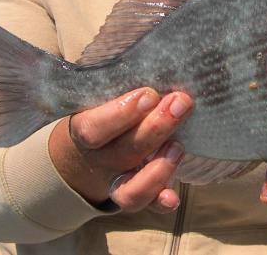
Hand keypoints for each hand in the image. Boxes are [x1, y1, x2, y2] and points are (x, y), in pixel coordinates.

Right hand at [48, 88, 192, 212]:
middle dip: (156, 127)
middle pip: (124, 151)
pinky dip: (161, 203)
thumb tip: (159, 59)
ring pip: (130, 191)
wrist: (85, 155)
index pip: (93, 128)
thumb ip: (123, 83)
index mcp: (85, 130)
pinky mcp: (137, 196)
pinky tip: (173, 197)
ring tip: (178, 146)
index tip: (149, 94)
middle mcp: (101, 160)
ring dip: (158, 170)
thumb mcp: (103, 95)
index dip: (121, 113)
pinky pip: (147, 207)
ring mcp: (118, 182)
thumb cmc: (105, 111)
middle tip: (180, 102)